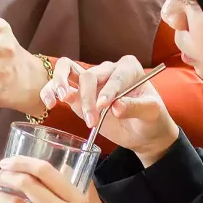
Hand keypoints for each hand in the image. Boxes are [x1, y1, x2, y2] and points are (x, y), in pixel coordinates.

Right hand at [41, 56, 178, 164]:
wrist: (144, 133)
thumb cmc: (151, 120)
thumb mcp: (152, 113)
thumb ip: (136, 107)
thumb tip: (116, 107)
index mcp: (128, 68)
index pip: (115, 76)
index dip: (108, 91)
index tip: (105, 106)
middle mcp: (108, 70)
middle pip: (89, 75)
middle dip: (88, 97)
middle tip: (92, 119)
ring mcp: (91, 82)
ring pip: (67, 70)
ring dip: (61, 83)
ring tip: (62, 98)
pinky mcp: (78, 96)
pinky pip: (59, 87)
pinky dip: (51, 91)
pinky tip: (50, 103)